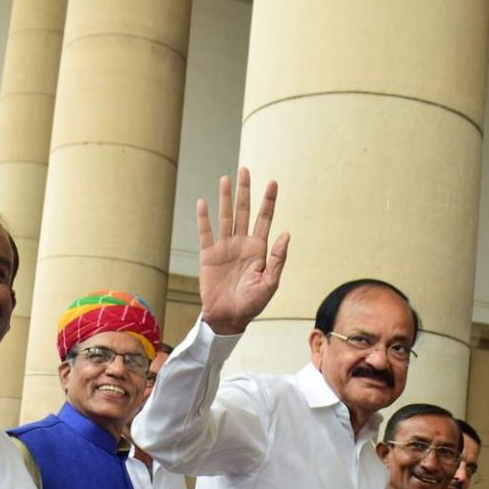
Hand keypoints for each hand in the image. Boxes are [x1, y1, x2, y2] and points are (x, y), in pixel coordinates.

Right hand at [198, 167, 289, 334]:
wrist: (228, 318)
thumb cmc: (252, 304)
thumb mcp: (270, 283)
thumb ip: (277, 259)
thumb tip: (286, 234)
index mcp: (259, 249)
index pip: (264, 219)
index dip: (269, 201)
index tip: (273, 182)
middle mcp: (241, 244)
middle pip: (244, 211)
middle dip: (245, 191)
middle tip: (245, 170)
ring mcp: (224, 248)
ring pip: (225, 217)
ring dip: (225, 198)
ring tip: (226, 179)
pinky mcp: (208, 255)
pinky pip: (205, 233)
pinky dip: (204, 218)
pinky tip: (203, 202)